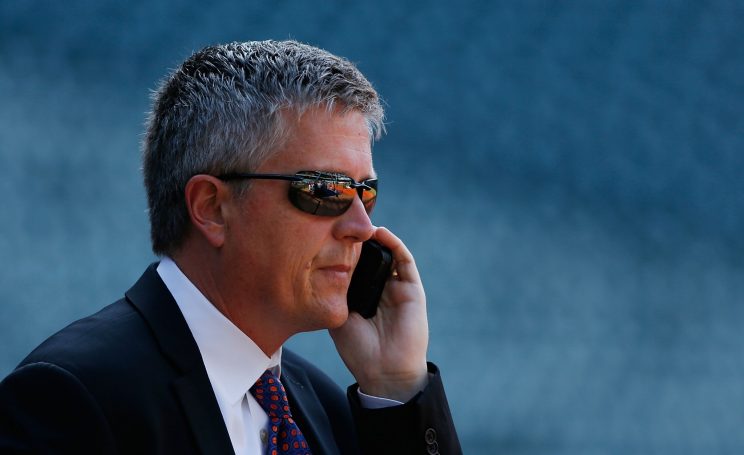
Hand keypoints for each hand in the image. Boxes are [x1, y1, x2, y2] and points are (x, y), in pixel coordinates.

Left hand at [329, 227, 428, 401]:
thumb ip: (334, 294)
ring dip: (375, 237)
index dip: (344, 249)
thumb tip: (323, 266)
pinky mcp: (412, 289)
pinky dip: (394, 243)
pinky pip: (404, 260)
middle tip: (344, 219)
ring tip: (359, 222)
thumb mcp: (338, 318)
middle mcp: (380, 289)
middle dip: (358, 238)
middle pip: (370, 256)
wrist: (384, 372)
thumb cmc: (358, 350)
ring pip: (387, 253)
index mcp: (363, 296)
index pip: (354, 265)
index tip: (328, 231)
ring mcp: (397, 288)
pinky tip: (380, 233)